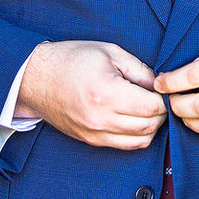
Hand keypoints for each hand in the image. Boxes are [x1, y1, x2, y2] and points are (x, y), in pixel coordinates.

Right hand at [16, 40, 166, 149]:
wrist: (35, 78)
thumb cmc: (71, 60)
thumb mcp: (110, 52)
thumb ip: (140, 70)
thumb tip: (160, 86)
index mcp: (107, 93)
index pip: (152, 107)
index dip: (164, 98)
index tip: (163, 89)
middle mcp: (101, 118)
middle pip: (149, 126)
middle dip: (161, 113)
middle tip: (159, 98)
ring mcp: (94, 133)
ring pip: (140, 141)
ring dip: (151, 127)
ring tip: (147, 109)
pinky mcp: (90, 140)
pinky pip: (123, 145)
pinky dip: (136, 136)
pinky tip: (134, 119)